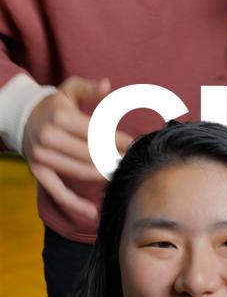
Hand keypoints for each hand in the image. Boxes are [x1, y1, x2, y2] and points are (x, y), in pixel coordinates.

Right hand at [22, 76, 131, 220]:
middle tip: (130, 160)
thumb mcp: (70, 89)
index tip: (134, 145)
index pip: (97, 133)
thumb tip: (106, 84)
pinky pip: (57, 192)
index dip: (118, 141)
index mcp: (61, 117)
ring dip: (103, 175)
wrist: (22, 117)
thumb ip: (89, 88)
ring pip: (80, 171)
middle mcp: (49, 138)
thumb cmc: (55, 104)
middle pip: (91, 154)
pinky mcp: (38, 172)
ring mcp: (42, 157)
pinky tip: (92, 212)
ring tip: (119, 173)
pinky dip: (74, 204)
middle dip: (114, 158)